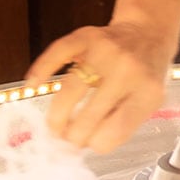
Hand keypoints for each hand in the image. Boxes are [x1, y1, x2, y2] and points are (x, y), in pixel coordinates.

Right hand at [26, 20, 175, 152]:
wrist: (148, 32)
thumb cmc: (145, 74)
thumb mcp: (148, 101)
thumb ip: (122, 123)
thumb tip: (83, 146)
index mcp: (147, 93)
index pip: (115, 131)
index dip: (96, 144)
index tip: (87, 146)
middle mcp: (128, 71)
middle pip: (89, 115)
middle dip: (72, 136)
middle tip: (66, 140)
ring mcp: (106, 52)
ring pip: (70, 90)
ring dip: (57, 116)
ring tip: (54, 127)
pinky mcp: (86, 36)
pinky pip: (57, 53)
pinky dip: (41, 70)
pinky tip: (32, 85)